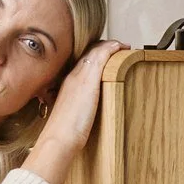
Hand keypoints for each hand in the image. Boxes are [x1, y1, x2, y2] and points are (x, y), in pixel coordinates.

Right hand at [22, 39, 125, 183]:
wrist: (59, 137)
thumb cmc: (64, 133)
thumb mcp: (70, 117)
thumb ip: (77, 111)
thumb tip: (82, 116)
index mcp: (68, 83)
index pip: (82, 61)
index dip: (95, 55)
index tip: (107, 55)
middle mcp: (73, 76)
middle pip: (89, 53)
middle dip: (104, 48)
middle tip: (118, 48)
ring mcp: (81, 76)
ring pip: (95, 51)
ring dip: (110, 46)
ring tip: (123, 47)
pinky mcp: (89, 80)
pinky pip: (101, 55)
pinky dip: (111, 48)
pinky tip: (121, 47)